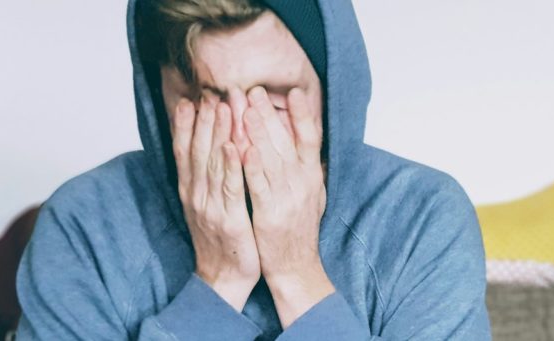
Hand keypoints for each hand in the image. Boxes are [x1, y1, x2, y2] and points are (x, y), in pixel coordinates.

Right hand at [171, 95, 259, 310]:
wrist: (223, 279)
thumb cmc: (221, 241)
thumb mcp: (207, 206)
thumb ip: (206, 179)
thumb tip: (207, 150)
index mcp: (191, 191)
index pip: (185, 151)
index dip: (187, 125)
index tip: (190, 98)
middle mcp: (196, 195)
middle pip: (198, 150)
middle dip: (204, 119)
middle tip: (210, 92)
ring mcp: (210, 207)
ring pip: (213, 163)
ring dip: (218, 133)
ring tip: (223, 106)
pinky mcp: (229, 219)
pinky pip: (230, 188)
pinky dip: (230, 166)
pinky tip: (233, 145)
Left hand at [242, 86, 332, 326]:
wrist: (296, 267)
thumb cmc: (299, 230)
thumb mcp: (313, 194)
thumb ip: (308, 168)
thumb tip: (307, 141)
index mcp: (312, 176)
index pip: (311, 138)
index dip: (303, 114)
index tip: (294, 91)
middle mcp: (303, 183)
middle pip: (287, 141)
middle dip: (269, 114)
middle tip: (253, 90)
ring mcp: (288, 198)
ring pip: (271, 158)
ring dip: (258, 132)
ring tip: (244, 107)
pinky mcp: (270, 213)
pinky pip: (259, 185)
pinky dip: (251, 165)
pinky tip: (240, 147)